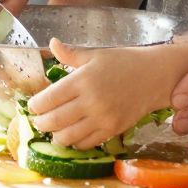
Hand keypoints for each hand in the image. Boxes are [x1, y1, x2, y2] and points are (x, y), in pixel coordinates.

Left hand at [27, 37, 187, 148]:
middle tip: (39, 120)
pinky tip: (73, 134)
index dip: (35, 106)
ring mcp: (102, 118)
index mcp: (82, 80)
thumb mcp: (96, 54)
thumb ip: (71, 53)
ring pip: (67, 137)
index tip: (32, 106)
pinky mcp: (112, 130)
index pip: (48, 99)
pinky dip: (75, 142)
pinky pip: (86, 144)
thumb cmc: (124, 62)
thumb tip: (52, 43)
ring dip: (56, 135)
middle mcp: (90, 101)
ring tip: (54, 129)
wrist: (154, 76)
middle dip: (41, 123)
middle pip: (54, 121)